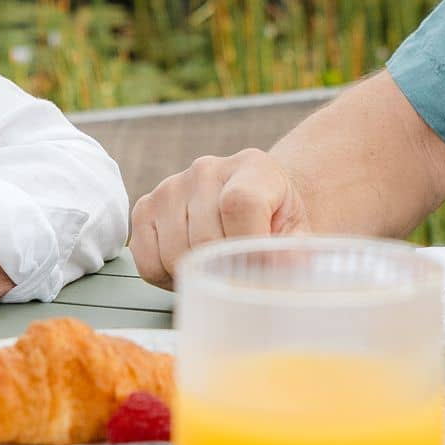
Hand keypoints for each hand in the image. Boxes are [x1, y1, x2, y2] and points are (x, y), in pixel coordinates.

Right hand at [128, 148, 308, 288]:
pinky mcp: (146, 208)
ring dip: (195, 274)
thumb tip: (284, 273)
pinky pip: (146, 261)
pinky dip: (166, 276)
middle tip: (239, 273)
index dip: (247, 246)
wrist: (255, 198)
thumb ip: (295, 254)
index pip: (240, 204)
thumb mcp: (299, 232)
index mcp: (253, 168)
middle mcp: (206, 170)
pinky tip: (191, 265)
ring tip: (216, 266)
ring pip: (173, 255)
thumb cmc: (276, 219)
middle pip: (203, 239)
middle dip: (222, 270)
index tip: (259, 271)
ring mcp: (171, 187)